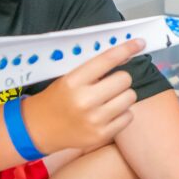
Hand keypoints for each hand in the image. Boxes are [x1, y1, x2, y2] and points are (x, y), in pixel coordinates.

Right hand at [21, 39, 141, 153]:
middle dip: (120, 78)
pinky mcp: (101, 135)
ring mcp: (94, 120)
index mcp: (73, 82)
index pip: (107, 60)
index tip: (139, 43)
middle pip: (124, 79)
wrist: (39, 128)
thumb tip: (125, 55)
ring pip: (130, 97)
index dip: (126, 49)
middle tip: (109, 84)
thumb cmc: (57, 98)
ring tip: (108, 99)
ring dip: (123, 95)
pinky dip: (122, 113)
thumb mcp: (69, 77)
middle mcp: (84, 101)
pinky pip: (129, 116)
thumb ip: (95, 68)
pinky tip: (108, 113)